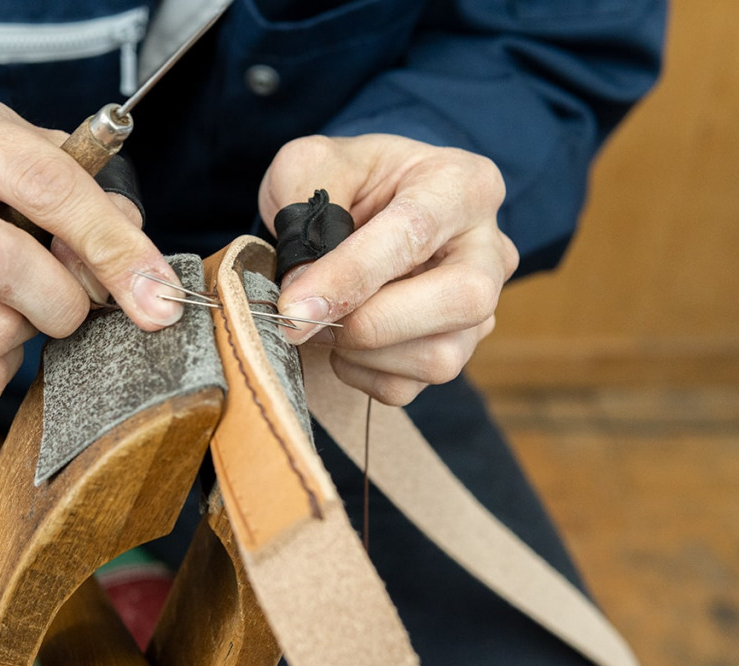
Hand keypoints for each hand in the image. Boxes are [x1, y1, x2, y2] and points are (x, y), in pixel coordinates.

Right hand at [0, 87, 181, 403]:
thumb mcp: (31, 154)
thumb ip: (93, 201)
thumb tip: (143, 279)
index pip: (46, 185)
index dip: (113, 246)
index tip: (158, 295)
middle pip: (5, 267)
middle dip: (67, 300)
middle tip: (74, 297)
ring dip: (30, 331)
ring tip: (20, 301)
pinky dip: (2, 365)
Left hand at [258, 135, 518, 405]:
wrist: (365, 206)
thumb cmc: (345, 182)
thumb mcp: (312, 164)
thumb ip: (302, 210)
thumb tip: (302, 292)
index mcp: (459, 184)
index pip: (414, 233)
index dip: (350, 276)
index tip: (293, 306)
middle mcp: (487, 248)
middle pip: (461, 301)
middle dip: (372, 322)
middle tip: (307, 318)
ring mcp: (481, 306)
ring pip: (440, 357)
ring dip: (362, 353)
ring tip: (323, 322)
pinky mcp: (455, 349)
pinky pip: (410, 386)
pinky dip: (361, 374)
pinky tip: (341, 340)